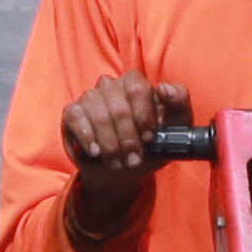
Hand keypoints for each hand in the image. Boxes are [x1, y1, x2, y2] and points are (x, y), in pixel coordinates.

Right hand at [60, 74, 190, 239]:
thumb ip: (179, 104)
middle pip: (119, 108)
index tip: (149, 138)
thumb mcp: (174, 127)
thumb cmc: (151, 144)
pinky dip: (87, 138)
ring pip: (99, 117)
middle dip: (128, 139)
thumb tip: (164, 88)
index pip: (137, 89)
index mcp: (135, 83)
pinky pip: (76, 119)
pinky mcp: (72, 112)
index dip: (143, 116)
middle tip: (134, 159)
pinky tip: (96, 152)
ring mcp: (90, 97)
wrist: (124, 168)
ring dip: (111, 145)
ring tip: (118, 163)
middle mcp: (111, 85)